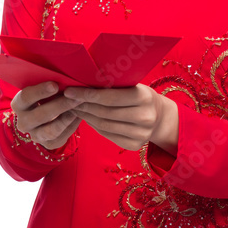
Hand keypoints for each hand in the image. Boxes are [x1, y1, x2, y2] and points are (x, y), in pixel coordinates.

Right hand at [11, 81, 80, 150]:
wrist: (47, 117)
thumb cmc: (47, 96)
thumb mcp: (44, 89)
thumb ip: (50, 85)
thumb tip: (66, 79)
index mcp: (19, 104)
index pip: (26, 97)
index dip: (40, 91)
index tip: (55, 85)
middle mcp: (23, 122)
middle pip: (40, 115)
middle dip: (60, 105)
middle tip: (75, 96)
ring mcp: (35, 135)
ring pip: (51, 130)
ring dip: (67, 118)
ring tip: (79, 107)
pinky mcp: (48, 144)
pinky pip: (61, 138)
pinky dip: (71, 127)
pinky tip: (79, 116)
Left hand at [62, 83, 178, 153]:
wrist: (159, 116)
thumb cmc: (140, 95)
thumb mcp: (132, 85)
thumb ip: (113, 85)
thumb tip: (81, 82)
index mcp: (144, 97)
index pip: (109, 97)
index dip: (87, 95)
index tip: (69, 91)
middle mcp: (145, 117)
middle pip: (104, 112)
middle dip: (83, 105)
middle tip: (68, 100)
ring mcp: (141, 134)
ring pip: (103, 125)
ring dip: (85, 116)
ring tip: (74, 108)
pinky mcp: (134, 145)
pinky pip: (107, 135)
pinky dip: (93, 126)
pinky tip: (86, 118)